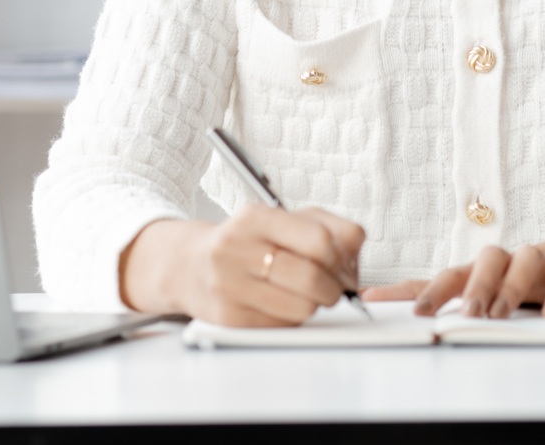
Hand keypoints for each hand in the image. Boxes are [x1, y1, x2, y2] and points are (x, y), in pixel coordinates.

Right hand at [119, 204, 365, 326]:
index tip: (340, 264)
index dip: (340, 257)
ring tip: (305, 296)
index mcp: (255, 217)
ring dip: (314, 306)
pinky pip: (282, 327)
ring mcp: (229, 285)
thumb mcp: (284, 220)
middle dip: (334, 289)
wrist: (190, 265)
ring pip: (302, 308)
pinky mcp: (228, 317)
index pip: (319, 239)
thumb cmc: (246, 242)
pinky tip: (281, 305)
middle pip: (313, 278)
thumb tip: (354, 258)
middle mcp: (236, 248)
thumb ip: (329, 228)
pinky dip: (292, 320)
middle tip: (332, 288)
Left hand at [363, 222, 544, 318]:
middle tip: (462, 313)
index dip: (420, 289)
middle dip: (472, 287)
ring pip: (526, 260)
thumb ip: (458, 302)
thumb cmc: (529, 279)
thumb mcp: (494, 292)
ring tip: (499, 314)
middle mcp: (510, 262)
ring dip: (510, 287)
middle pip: (487, 260)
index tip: (387, 301)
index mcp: (485, 271)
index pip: (447, 276)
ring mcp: (543, 264)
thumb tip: (410, 314)